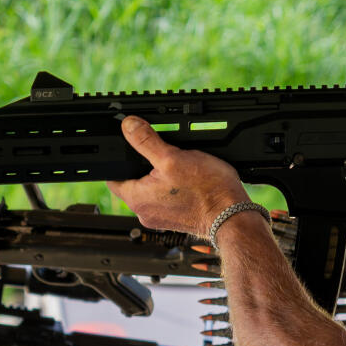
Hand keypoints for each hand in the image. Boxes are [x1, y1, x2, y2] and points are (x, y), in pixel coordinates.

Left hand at [105, 116, 250, 235]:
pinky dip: (173, 188)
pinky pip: (166, 199)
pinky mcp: (175, 219)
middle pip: (134, 182)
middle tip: (162, 154)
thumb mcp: (172, 157)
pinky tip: (188, 181)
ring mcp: (160, 218)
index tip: (130, 148)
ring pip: (152, 190)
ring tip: (179, 167)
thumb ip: (146, 141)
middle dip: (145, 166)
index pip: (113, 176)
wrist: (231, 214)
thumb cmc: (206, 191)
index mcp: (137, 198)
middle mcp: (144, 212)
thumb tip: (129, 126)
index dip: (120, 159)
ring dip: (161, 177)